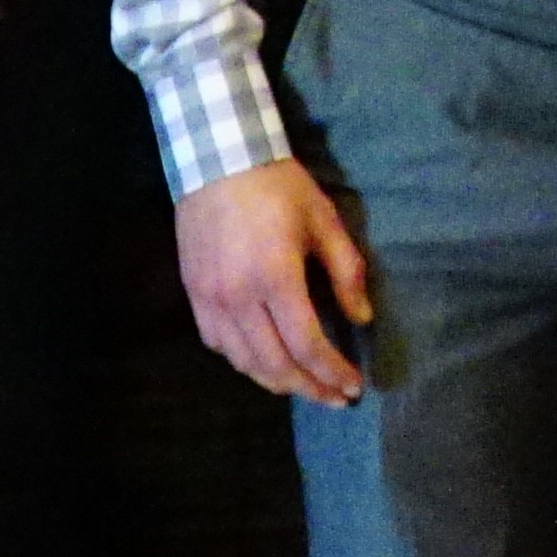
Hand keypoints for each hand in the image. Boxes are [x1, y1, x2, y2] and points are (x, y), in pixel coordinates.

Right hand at [172, 159, 377, 405]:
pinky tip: (263, 359)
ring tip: (304, 386)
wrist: (218, 157)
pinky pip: (217, 343)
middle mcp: (239, 297)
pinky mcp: (193, 293)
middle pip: (274, 365)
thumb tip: (362, 318)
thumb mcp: (323, 220)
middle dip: (309, 389)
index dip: (332, 373)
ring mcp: (210, 298)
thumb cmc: (278, 186)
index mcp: (275, 277)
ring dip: (276, 381)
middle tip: (334, 399)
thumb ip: (346, 271)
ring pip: (243, 362)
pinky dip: (243, 360)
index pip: (307, 345)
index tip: (353, 387)